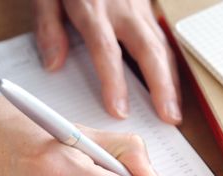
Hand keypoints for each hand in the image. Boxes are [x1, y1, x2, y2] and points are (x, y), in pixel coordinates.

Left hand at [33, 0, 181, 123]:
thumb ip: (47, 27)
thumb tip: (52, 64)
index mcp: (92, 6)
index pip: (106, 49)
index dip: (114, 82)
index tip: (119, 110)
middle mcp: (121, 8)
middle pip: (147, 49)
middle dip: (160, 86)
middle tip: (168, 117)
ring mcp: (137, 6)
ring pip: (160, 45)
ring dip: (170, 80)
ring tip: (174, 111)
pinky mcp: (145, 6)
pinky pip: (161, 38)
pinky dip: (169, 65)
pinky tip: (171, 85)